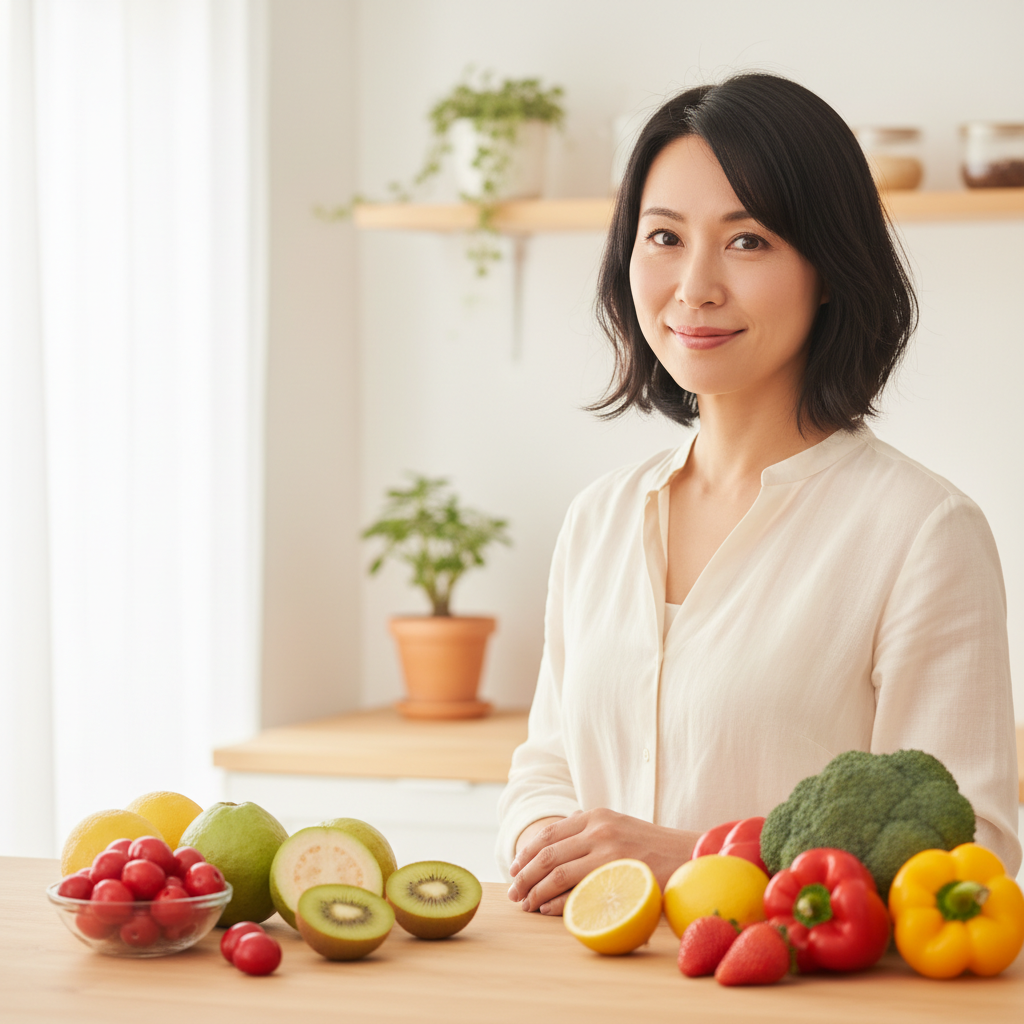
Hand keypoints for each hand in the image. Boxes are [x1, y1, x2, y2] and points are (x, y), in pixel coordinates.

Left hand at [506, 808, 697, 915]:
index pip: (548, 834)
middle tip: (513, 893)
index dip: (525, 853)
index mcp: (596, 816)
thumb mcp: (620, 826)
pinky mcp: (619, 876)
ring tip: (525, 905)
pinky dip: (557, 903)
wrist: (691, 855)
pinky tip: (547, 910)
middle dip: (524, 876)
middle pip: (547, 854)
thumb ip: (592, 830)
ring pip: (557, 874)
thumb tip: (562, 840)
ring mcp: (609, 852)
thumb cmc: (653, 847)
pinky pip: (579, 892)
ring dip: (535, 892)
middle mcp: (598, 829)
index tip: (514, 869)